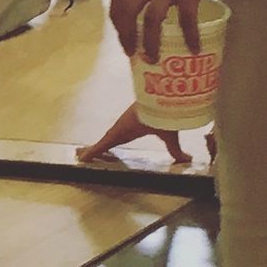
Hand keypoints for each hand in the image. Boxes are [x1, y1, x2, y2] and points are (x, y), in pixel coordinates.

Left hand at [80, 103, 208, 168]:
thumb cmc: (163, 117)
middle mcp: (121, 131)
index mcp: (132, 130)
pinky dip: (88, 154)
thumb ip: (175, 150)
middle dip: (96, 149)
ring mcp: (115, 133)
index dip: (111, 145)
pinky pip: (97, 148)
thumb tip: (188, 159)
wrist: (159, 106)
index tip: (102, 150)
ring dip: (90, 151)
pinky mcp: (112, 136)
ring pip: (97, 146)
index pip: (119, 139)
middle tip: (82, 154)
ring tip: (79, 156)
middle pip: (105, 143)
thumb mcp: (169, 137)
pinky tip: (80, 158)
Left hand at [109, 0, 255, 61]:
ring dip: (149, 41)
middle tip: (132, 54)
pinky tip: (195, 48)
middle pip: (125, 8)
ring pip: (150, 17)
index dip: (116, 18)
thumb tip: (165, 3)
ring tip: (154, 59)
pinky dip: (189, 35)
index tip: (123, 36)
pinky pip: (186, 17)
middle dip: (125, 34)